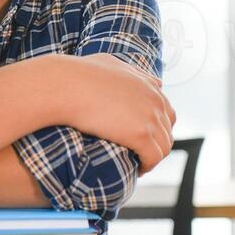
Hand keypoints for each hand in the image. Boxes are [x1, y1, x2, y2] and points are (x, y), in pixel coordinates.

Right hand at [57, 54, 175, 173]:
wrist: (67, 85)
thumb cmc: (81, 74)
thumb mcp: (112, 64)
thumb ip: (135, 72)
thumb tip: (155, 81)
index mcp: (150, 86)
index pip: (167, 112)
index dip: (157, 128)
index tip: (142, 137)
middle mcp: (155, 101)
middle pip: (167, 132)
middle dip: (156, 144)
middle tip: (140, 154)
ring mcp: (150, 118)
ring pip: (164, 147)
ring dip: (153, 158)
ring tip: (139, 165)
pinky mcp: (141, 136)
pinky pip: (153, 158)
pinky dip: (147, 166)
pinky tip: (136, 170)